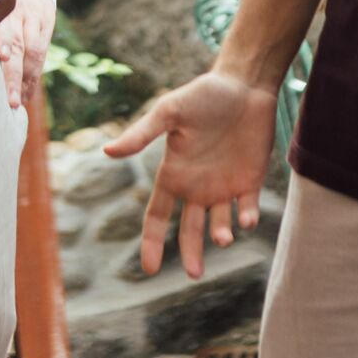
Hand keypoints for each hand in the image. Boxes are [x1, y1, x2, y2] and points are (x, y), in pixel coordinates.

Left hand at [0, 0, 53, 107]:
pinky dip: (34, 76)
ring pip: (33, 52)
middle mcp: (19, 8)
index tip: (2, 58)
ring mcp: (35, 16)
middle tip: (10, 100)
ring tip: (19, 101)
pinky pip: (42, 53)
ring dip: (27, 80)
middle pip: (17, 44)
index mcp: (0, 1)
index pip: (1, 24)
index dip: (3, 41)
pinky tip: (28, 92)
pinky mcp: (48, 23)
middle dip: (13, 74)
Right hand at [103, 71, 276, 278]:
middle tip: (193, 273)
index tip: (148, 270)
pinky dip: (247, 219)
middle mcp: (197, 185)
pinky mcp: (250, 181)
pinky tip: (246, 218)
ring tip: (221, 237)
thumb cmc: (202, 95)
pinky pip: (248, 210)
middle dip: (190, 254)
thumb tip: (107, 152)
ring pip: (219, 225)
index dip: (151, 240)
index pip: (157, 213)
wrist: (243, 84)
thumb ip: (142, 135)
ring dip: (220, 234)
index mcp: (173, 171)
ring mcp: (224, 185)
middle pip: (189, 230)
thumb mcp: (168, 112)